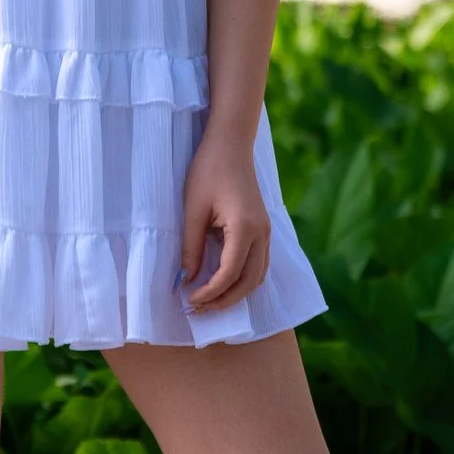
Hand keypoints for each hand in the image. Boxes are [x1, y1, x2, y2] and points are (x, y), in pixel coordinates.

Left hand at [177, 140, 270, 314]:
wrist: (230, 145)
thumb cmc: (208, 171)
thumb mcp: (193, 209)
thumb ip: (191, 247)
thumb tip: (186, 279)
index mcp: (245, 228)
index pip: (230, 274)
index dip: (210, 292)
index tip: (189, 300)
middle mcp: (261, 234)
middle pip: (249, 282)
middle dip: (224, 300)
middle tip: (198, 309)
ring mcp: (266, 232)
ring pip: (257, 276)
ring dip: (236, 293)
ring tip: (209, 301)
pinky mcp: (263, 229)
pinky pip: (259, 264)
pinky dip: (243, 280)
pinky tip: (223, 282)